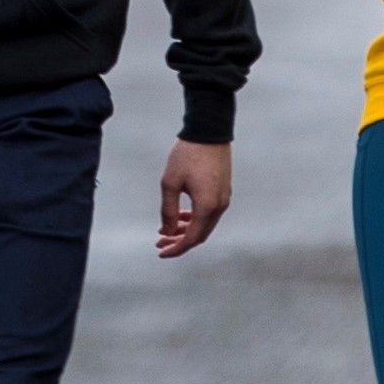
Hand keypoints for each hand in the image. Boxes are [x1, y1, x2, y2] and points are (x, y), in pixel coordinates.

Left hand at [156, 140, 230, 258]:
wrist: (208, 132)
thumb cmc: (187, 155)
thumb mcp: (170, 183)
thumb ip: (168, 210)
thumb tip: (167, 231)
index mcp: (207, 206)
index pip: (192, 238)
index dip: (176, 248)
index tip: (161, 252)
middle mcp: (219, 206)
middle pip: (200, 234)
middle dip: (180, 241)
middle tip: (159, 242)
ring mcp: (223, 198)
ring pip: (205, 224)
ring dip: (186, 230)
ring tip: (166, 230)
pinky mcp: (222, 190)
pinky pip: (208, 213)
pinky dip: (194, 219)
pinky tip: (180, 216)